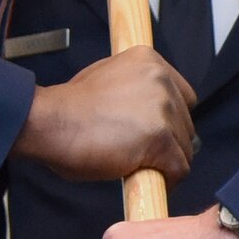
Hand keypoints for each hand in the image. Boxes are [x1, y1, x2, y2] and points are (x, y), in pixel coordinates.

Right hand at [12, 47, 196, 184]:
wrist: (52, 121)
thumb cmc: (69, 107)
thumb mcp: (105, 76)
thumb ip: (134, 88)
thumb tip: (147, 110)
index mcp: (149, 60)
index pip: (182, 96)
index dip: (170, 120)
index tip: (157, 134)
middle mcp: (161, 79)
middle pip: (185, 123)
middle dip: (168, 142)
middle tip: (144, 154)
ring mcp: (162, 107)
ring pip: (184, 147)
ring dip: (166, 161)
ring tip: (140, 167)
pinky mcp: (159, 137)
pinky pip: (179, 168)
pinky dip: (167, 179)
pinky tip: (147, 178)